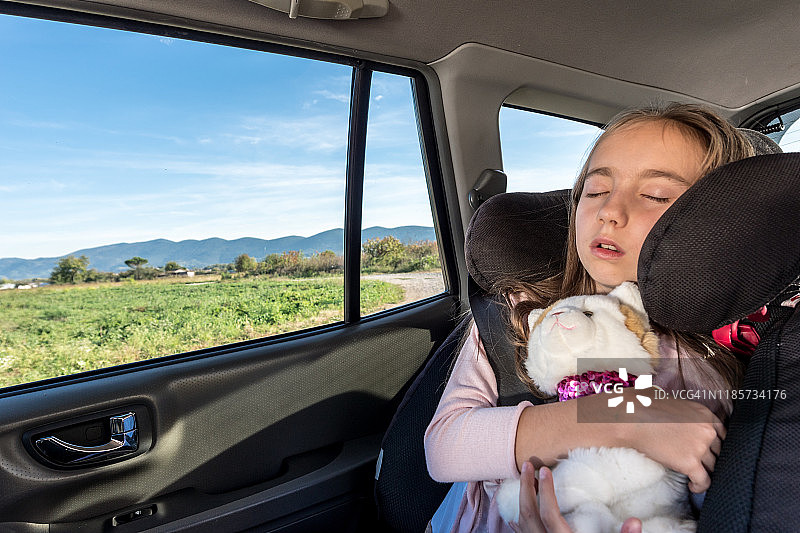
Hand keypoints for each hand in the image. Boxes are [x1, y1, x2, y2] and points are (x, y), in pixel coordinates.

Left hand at [510, 462, 641, 532]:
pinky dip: (519, 523)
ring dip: (521, 501)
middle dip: (526, 488)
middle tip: (527, 465)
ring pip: (522, 524)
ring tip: (524, 481)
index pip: (549, 514)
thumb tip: (636, 521)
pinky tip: (518, 517)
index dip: (546, 491)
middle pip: (528, 514)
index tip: (545, 470)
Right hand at [614, 388, 724, 492]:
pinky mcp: (689, 462)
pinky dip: (700, 487)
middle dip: (711, 459)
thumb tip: (689, 426)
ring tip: (695, 477)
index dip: (716, 446)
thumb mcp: (678, 406)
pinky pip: (704, 481)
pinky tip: (693, 486)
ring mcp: (700, 448)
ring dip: (705, 473)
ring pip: (712, 468)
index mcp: (706, 416)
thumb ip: (692, 417)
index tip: (710, 453)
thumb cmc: (648, 408)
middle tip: (701, 465)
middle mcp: (707, 431)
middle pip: (719, 453)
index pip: (723, 436)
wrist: (633, 417)